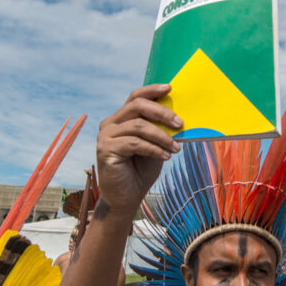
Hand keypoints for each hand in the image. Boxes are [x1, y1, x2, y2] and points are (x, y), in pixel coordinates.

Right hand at [94, 85, 182, 213]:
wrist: (126, 197)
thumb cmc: (141, 170)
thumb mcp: (155, 145)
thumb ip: (159, 129)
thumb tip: (180, 116)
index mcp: (121, 118)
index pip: (135, 97)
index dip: (152, 90)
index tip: (169, 88)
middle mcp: (110, 123)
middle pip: (137, 106)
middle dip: (162, 112)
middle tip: (180, 123)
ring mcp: (105, 136)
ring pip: (138, 126)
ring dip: (162, 136)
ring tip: (176, 148)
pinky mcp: (105, 150)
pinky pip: (134, 143)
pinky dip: (154, 149)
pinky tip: (166, 156)